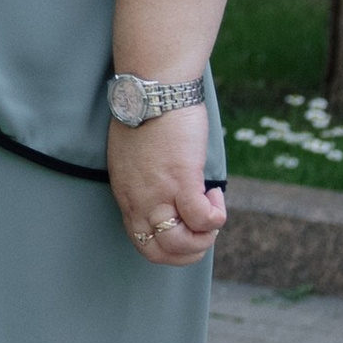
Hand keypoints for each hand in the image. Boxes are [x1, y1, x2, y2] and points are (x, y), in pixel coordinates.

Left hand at [107, 110, 225, 264]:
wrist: (153, 90)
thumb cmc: (146, 115)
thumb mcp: (133, 158)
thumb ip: (144, 180)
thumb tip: (164, 190)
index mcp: (127, 196)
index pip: (141, 242)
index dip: (168, 246)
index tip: (183, 228)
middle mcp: (139, 200)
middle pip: (158, 252)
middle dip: (187, 252)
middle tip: (203, 230)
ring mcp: (159, 192)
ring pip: (180, 243)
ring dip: (204, 237)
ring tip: (211, 211)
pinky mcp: (182, 180)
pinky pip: (202, 219)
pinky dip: (215, 214)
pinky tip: (214, 194)